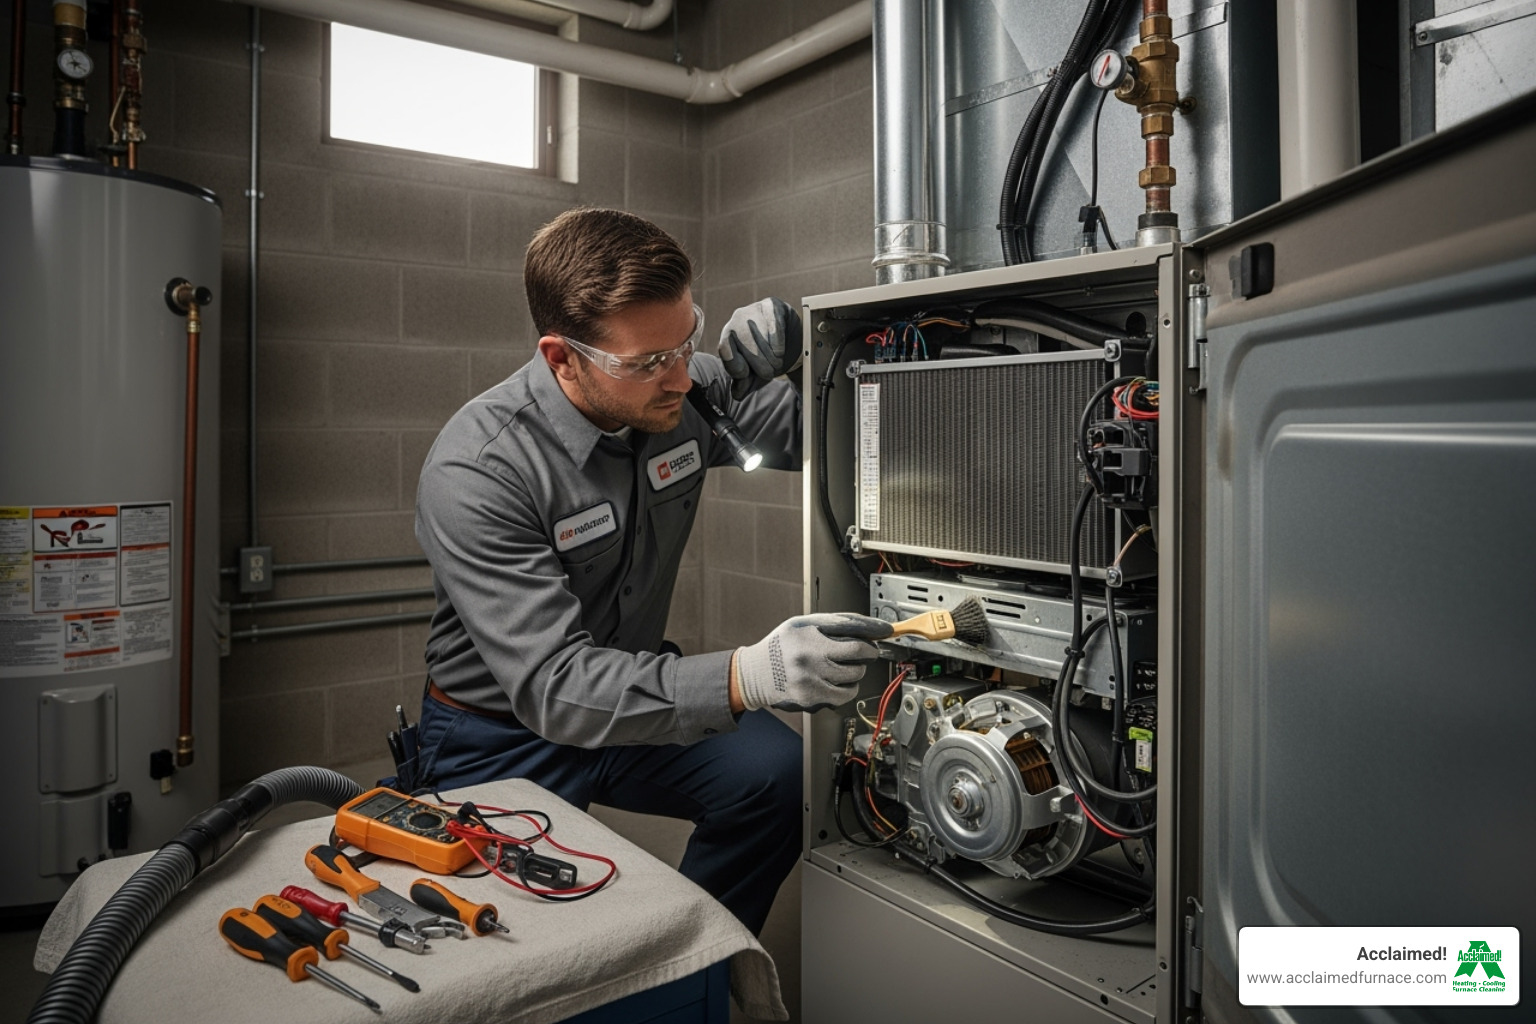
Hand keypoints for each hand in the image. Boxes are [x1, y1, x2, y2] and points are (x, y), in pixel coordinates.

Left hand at [718, 297, 802, 399]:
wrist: (787, 340)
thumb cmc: (765, 358)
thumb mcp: (753, 374)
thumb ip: (743, 383)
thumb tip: (737, 394)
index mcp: (727, 337)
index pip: (724, 349)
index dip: (736, 365)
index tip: (746, 375)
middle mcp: (737, 320)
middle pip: (745, 344)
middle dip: (759, 364)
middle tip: (769, 374)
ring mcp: (754, 310)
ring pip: (760, 335)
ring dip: (770, 355)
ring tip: (776, 363)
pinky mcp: (771, 305)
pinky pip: (773, 323)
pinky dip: (778, 341)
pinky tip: (780, 351)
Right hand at [734, 613, 892, 713]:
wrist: (756, 674)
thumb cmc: (782, 645)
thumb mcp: (803, 624)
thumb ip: (834, 623)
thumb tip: (868, 627)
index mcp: (808, 636)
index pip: (852, 634)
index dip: (874, 633)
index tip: (886, 632)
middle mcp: (809, 659)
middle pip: (858, 657)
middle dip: (867, 654)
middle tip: (863, 652)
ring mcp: (811, 681)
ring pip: (854, 677)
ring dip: (856, 671)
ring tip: (843, 666)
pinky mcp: (812, 698)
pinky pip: (844, 695)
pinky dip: (847, 688)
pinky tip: (838, 681)